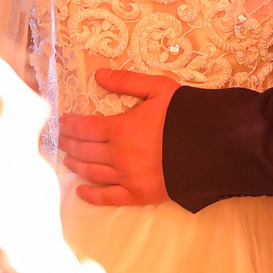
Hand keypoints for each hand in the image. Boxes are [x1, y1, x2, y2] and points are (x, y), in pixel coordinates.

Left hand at [57, 69, 173, 204]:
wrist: (212, 146)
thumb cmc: (185, 114)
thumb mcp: (158, 88)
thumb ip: (126, 82)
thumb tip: (98, 75)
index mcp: (120, 128)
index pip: (83, 128)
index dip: (69, 125)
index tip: (61, 122)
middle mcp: (118, 155)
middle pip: (83, 150)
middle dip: (69, 143)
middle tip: (60, 139)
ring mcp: (127, 177)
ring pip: (91, 172)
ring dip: (76, 164)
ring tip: (67, 158)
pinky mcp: (138, 194)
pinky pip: (108, 197)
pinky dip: (91, 195)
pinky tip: (80, 190)